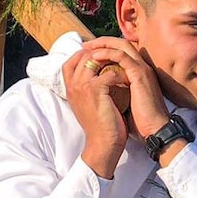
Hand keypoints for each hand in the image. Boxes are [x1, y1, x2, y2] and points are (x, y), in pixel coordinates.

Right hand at [62, 42, 130, 178]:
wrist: (103, 144)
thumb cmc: (98, 125)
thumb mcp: (85, 103)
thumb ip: (85, 88)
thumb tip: (95, 74)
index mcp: (69, 87)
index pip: (70, 61)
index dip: (84, 55)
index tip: (100, 56)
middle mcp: (73, 84)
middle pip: (82, 56)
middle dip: (99, 53)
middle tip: (115, 57)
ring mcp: (82, 86)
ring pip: (94, 59)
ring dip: (110, 60)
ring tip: (122, 65)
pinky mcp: (95, 90)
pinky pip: (109, 73)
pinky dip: (120, 74)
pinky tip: (127, 80)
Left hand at [82, 38, 169, 141]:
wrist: (153, 131)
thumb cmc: (139, 120)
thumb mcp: (122, 99)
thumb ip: (113, 87)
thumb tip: (95, 85)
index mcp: (136, 71)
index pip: (120, 50)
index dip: (103, 47)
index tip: (85, 51)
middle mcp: (140, 66)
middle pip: (120, 43)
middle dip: (100, 41)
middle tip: (84, 44)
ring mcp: (141, 69)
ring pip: (121, 45)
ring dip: (102, 43)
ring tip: (87, 47)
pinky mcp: (140, 74)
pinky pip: (122, 56)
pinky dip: (107, 53)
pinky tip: (94, 56)